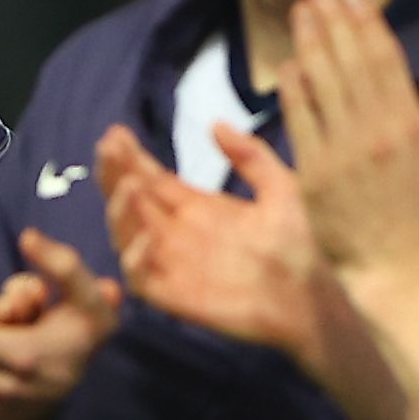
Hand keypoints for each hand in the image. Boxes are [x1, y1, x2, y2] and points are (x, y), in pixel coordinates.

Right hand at [99, 118, 334, 378]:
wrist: (310, 295)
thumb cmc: (299, 244)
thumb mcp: (280, 187)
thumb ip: (250, 157)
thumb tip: (215, 123)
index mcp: (197, 208)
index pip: (153, 179)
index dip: (133, 157)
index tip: (117, 132)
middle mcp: (177, 234)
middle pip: (133, 201)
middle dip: (116, 173)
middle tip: (108, 147)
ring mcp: (173, 264)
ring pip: (128, 235)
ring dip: (120, 210)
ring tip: (128, 184)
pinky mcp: (175, 296)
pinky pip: (141, 279)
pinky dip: (135, 259)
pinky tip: (146, 237)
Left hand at [275, 0, 418, 281]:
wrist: (391, 262)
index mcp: (411, 122)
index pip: (384, 59)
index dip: (365, 21)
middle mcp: (378, 132)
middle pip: (351, 61)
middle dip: (332, 17)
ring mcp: (344, 152)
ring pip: (324, 84)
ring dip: (310, 42)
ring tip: (299, 9)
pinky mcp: (316, 173)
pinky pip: (301, 121)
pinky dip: (294, 89)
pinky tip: (288, 62)